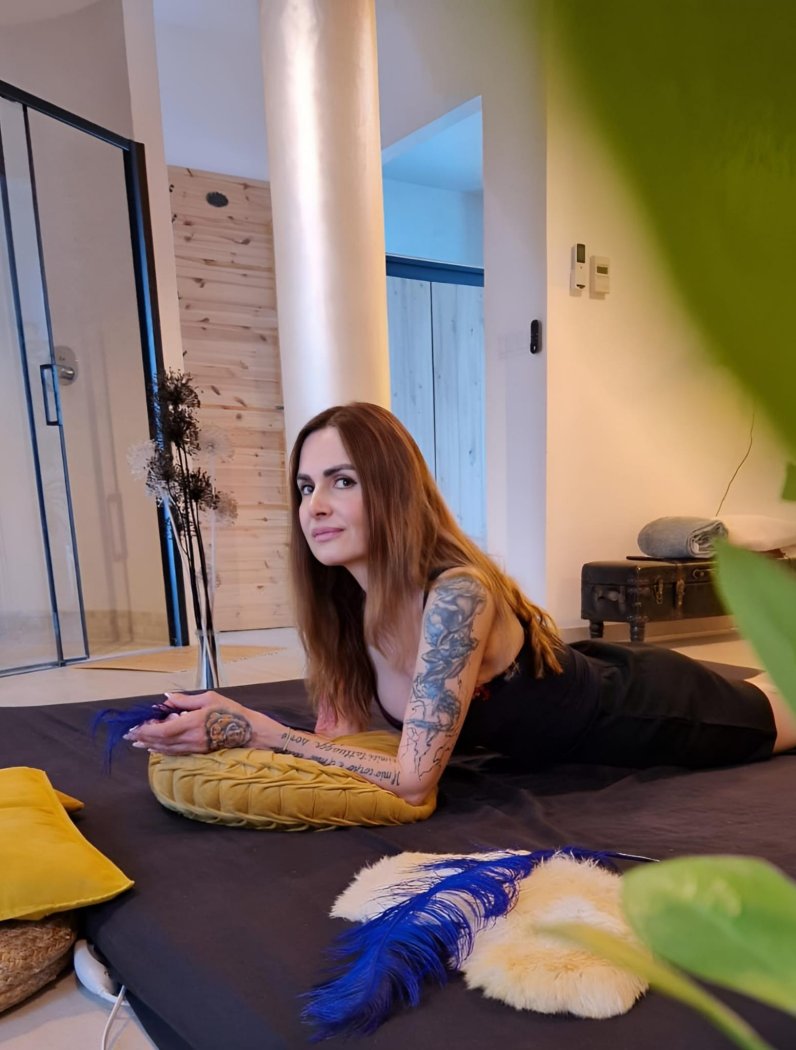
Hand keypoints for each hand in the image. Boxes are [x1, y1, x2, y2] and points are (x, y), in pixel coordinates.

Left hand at [124, 691, 262, 754]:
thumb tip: (166, 699)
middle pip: (160, 741)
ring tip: (138, 742)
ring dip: (150, 745)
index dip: (145, 730)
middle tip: (129, 735)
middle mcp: (191, 738)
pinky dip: (162, 750)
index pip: (162, 730)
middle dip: (143, 738)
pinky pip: (175, 752)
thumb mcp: (209, 698)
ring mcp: (194, 747)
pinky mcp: (198, 751)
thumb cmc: (230, 711)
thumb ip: (186, 700)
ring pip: (166, 749)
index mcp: (192, 722)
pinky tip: (155, 748)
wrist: (248, 731)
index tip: (134, 728)